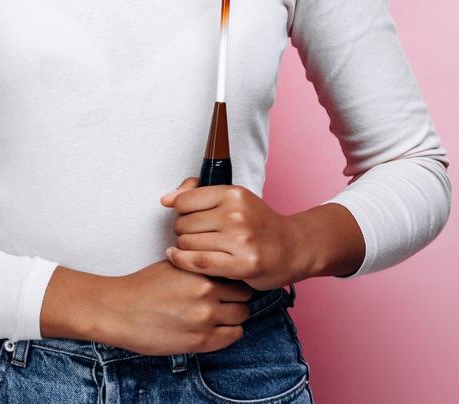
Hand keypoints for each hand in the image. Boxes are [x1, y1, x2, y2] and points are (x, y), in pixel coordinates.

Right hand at [89, 259, 255, 355]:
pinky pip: (233, 336)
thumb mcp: (174, 265)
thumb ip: (200, 266)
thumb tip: (223, 267)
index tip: (230, 282)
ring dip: (234, 315)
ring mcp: (205, 318)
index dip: (234, 277)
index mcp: (199, 270)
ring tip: (219, 314)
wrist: (119, 311)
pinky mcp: (200, 341)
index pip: (237, 272)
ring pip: (242, 315)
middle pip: (245, 295)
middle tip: (227, 299)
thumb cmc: (144, 286)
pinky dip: (229, 332)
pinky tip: (215, 328)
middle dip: (237, 297)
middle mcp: (206, 292)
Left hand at [159, 177, 305, 290]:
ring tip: (193, 248)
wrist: (293, 247)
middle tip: (194, 236)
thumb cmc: (259, 223)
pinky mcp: (242, 264)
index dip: (180, 211)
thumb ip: (197, 194)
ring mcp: (241, 240)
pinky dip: (182, 261)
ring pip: (188, 243)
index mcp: (234, 194)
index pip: (184, 201)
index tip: (188, 218)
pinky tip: (178, 258)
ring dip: (183, 248)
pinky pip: (198, 262)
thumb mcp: (233, 199)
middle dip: (182, 231)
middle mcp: (237, 214)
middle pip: (183, 224)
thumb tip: (165, 199)